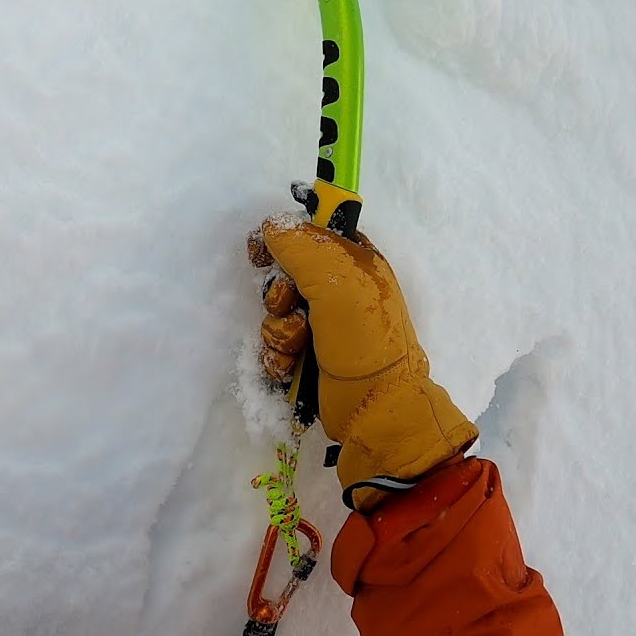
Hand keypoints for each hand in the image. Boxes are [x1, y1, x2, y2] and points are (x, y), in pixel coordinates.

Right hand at [249, 213, 477, 511]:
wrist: (372, 408)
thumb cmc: (364, 341)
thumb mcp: (338, 283)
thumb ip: (303, 247)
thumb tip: (271, 226)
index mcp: (355, 263)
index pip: (310, 234)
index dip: (283, 241)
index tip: (262, 253)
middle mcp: (338, 290)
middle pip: (283, 276)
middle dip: (279, 295)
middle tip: (293, 308)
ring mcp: (322, 326)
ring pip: (274, 314)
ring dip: (279, 332)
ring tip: (300, 347)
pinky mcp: (307, 357)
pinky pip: (274, 345)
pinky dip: (278, 357)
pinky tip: (292, 367)